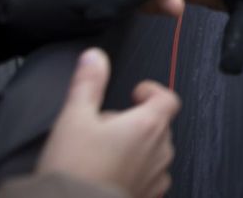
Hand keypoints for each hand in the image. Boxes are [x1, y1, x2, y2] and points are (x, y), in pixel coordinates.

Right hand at [36, 48, 178, 197]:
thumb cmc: (76, 170)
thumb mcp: (74, 118)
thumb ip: (88, 84)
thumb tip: (95, 58)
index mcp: (148, 126)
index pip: (168, 98)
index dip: (152, 91)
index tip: (137, 92)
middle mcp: (160, 151)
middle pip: (158, 125)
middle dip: (135, 121)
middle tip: (105, 127)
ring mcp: (156, 177)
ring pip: (154, 152)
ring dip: (136, 147)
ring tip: (104, 153)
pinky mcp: (149, 196)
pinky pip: (150, 178)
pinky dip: (135, 171)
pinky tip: (110, 174)